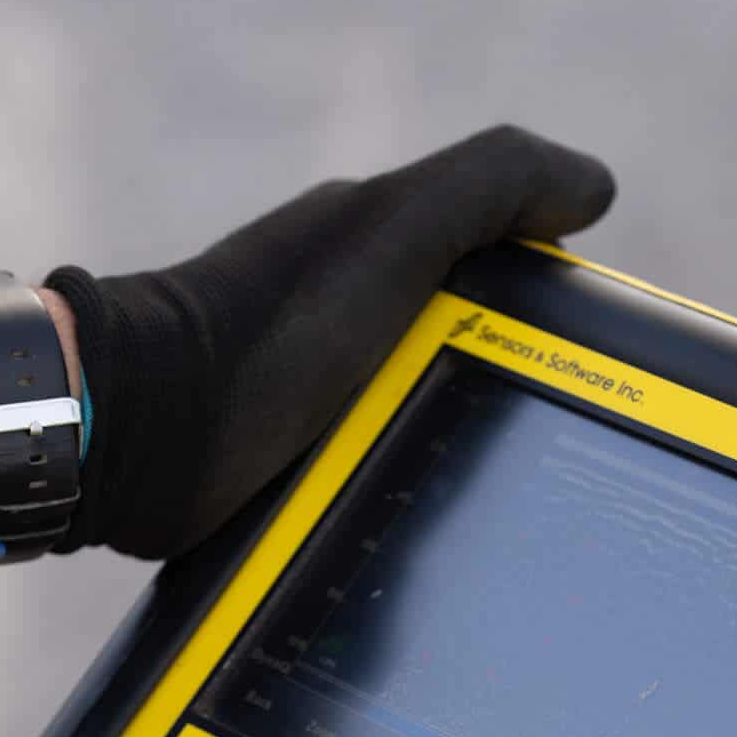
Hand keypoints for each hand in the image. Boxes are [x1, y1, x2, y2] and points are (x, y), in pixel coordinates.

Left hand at [48, 125, 615, 558]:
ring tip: (505, 531)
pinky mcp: (307, 473)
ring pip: (443, 444)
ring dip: (470, 482)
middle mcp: (366, 321)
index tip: (597, 376)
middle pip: (490, 372)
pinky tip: (438, 550)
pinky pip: (389, 498)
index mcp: (393, 252)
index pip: (521, 281)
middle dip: (523, 413)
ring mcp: (335, 399)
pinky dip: (415, 519)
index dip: (566, 321)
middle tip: (550, 468)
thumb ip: (491, 186)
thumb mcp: (389, 231)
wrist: (139, 439)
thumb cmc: (265, 328)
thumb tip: (594, 186)